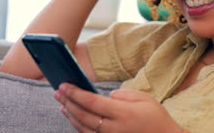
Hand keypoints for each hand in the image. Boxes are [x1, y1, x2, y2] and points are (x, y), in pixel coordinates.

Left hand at [54, 83, 183, 132]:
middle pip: (84, 115)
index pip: (92, 102)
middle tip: (57, 91)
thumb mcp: (144, 99)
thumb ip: (123, 95)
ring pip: (83, 127)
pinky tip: (73, 117)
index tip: (64, 85)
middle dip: (68, 102)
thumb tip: (107, 96)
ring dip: (70, 114)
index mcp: (122, 113)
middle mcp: (113, 128)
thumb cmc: (156, 117)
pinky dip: (78, 125)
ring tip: (62, 103)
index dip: (75, 93)